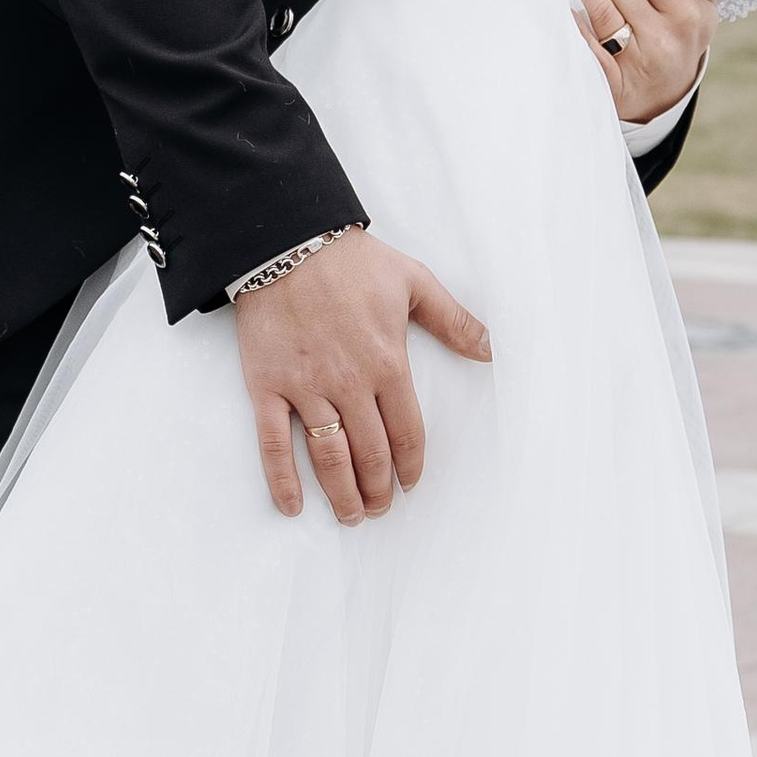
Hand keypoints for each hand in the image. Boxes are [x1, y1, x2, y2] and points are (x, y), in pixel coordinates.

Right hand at [233, 230, 492, 522]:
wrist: (286, 241)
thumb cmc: (351, 261)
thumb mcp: (414, 282)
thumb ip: (453, 321)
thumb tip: (490, 350)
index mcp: (387, 363)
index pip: (406, 431)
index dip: (411, 465)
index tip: (410, 483)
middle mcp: (349, 383)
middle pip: (370, 453)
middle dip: (379, 488)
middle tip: (382, 508)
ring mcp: (305, 388)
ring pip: (328, 457)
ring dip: (342, 494)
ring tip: (352, 516)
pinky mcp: (267, 385)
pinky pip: (273, 443)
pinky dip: (282, 480)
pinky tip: (292, 506)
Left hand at [537, 0, 722, 127]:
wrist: (665, 97)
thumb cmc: (679, 38)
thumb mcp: (701, 7)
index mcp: (687, 13)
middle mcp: (664, 37)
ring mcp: (638, 62)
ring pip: (599, 10)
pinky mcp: (614, 84)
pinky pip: (589, 49)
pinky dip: (571, 24)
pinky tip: (551, 1)